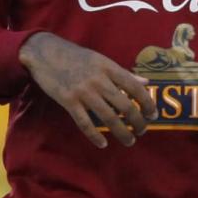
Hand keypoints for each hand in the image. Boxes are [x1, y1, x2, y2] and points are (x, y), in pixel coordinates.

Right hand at [19, 32, 151, 146]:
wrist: (45, 53)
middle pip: (125, 105)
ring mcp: (83, 92)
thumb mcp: (101, 60)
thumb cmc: (75, 56)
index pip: (134, 87)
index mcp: (109, 67)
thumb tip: (145, 82)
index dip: (147, 102)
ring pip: (108, 117)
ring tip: (129, 141)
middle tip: (142, 130)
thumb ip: (123, 73)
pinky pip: (85, 123)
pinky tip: (102, 144)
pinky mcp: (69, 101)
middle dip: (137, 121)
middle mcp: (99, 80)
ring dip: (121, 132)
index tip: (152, 114)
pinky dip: (95, 136)